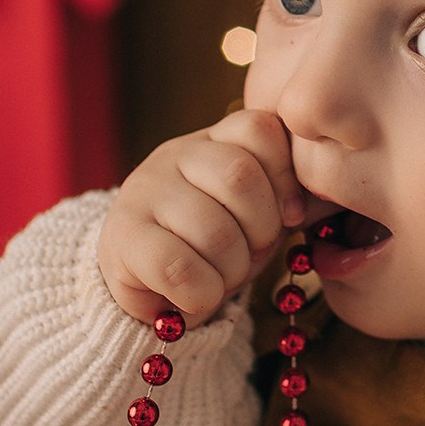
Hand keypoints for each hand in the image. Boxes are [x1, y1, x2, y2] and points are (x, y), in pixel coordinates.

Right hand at [97, 109, 308, 326]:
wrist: (150, 289)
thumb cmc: (215, 248)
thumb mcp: (255, 216)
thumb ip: (282, 198)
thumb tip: (301, 209)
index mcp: (215, 141)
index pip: (259, 128)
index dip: (285, 177)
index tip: (290, 216)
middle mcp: (175, 155)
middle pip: (239, 176)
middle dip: (262, 229)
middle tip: (253, 252)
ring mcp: (144, 191)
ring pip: (213, 229)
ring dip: (233, 269)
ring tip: (222, 277)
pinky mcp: (123, 237)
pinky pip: (179, 268)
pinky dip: (202, 292)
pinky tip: (198, 296)